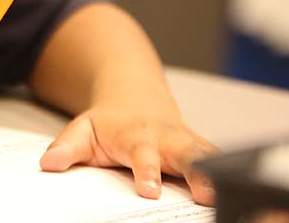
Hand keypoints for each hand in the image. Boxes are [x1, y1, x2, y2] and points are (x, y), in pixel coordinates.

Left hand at [39, 80, 218, 204]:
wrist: (134, 95)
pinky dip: (231, 169)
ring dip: (219, 172)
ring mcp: (186, 142)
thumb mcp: (82, 130)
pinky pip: (219, 158)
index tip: (149, 188)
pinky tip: (240, 187)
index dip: (146, 171)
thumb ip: (66, 147)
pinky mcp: (201, 148)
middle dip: (197, 171)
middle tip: (206, 192)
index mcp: (135, 135)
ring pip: (207, 154)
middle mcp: (165, 138)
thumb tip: (48, 164)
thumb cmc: (109, 122)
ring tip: (228, 194)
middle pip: (184, 153)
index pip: (141, 155)